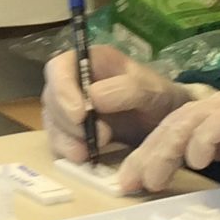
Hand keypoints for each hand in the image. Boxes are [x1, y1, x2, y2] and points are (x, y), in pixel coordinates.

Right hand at [42, 46, 191, 162]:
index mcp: (89, 61)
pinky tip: (85, 158)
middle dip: (70, 122)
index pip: (59, 67)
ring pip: (52, 123)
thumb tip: (93, 98)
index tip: (80, 114)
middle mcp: (73, 82)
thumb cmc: (159, 98)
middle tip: (102, 137)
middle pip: (51, 98)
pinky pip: (58, 142)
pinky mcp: (71, 133)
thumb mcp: (152, 89)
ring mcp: (69, 108)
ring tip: (91, 153)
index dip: (62, 89)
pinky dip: (68, 152)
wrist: (167, 124)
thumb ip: (126, 89)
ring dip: (67, 140)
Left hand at [118, 67, 219, 192]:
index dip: (150, 152)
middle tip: (126, 184)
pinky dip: (204, 140)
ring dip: (165, 151)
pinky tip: (197, 161)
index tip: (131, 180)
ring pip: (187, 122)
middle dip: (146, 154)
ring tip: (150, 179)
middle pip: (172, 124)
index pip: (175, 128)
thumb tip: (202, 164)